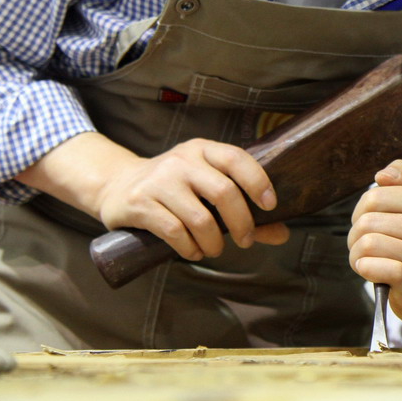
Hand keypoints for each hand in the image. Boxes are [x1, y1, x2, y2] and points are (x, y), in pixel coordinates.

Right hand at [97, 137, 289, 260]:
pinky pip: (174, 232)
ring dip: (214, 243)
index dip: (258, 182)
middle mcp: (182, 160)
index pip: (237, 158)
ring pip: (200, 219)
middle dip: (242, 223)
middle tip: (245, 241)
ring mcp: (160, 180)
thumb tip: (283, 233)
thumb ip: (243, 208)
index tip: (270, 206)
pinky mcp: (141, 203)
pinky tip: (192, 250)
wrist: (118, 186)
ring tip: (213, 249)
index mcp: (203, 149)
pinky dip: (189, 248)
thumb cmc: (175, 190)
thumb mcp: (206, 188)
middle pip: (223, 192)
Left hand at [348, 159, 401, 325]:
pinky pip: (377, 267)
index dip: (360, 212)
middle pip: (367, 222)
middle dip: (355, 237)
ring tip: (368, 261)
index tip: (369, 226)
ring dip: (357, 256)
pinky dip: (365, 269)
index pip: (374, 197)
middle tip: (365, 248)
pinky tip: (371, 272)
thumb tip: (381, 176)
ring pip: (368, 244)